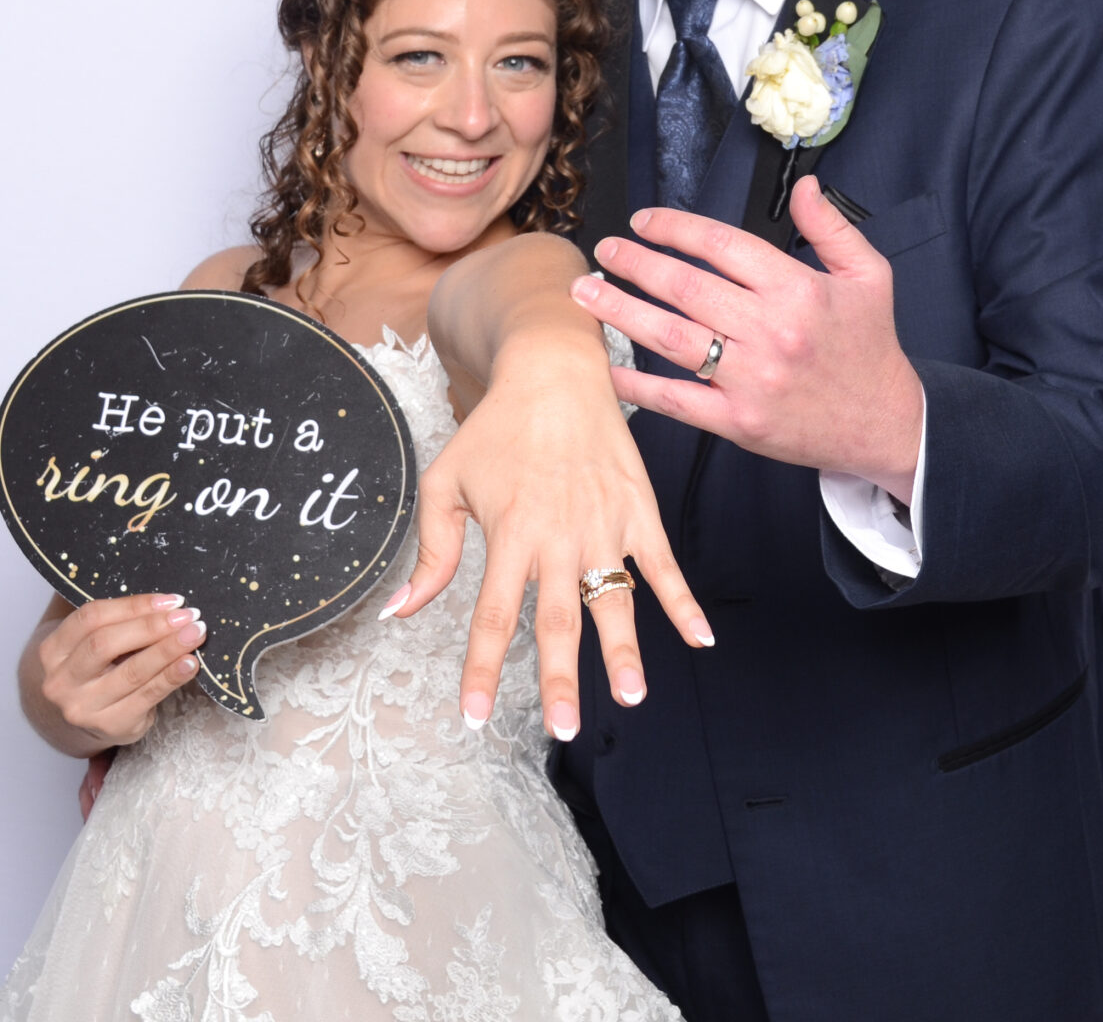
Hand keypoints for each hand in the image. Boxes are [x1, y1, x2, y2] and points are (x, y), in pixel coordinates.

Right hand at [22, 593, 205, 754]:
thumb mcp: (88, 644)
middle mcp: (61, 681)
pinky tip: (189, 664)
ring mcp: (84, 707)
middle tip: (187, 616)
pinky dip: (172, 677)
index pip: (90, 618)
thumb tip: (166, 604)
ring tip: (195, 634)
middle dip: (152, 626)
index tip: (169, 600)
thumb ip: (114, 622)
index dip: (132, 605)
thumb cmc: (94, 670)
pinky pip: (147, 696)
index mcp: (52, 650)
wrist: (81, 719)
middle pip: (106, 644)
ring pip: (131, 672)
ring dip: (168, 649)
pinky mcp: (110, 725)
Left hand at [387, 333, 710, 741]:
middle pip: (559, 620)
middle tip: (563, 730)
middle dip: (561, 678)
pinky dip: (684, 601)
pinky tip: (701, 639)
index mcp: (510, 532)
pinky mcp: (640, 511)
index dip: (483, 670)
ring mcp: (605, 525)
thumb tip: (400, 612)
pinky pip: (665, 565)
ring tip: (632, 696)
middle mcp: (559, 535)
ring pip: (615, 599)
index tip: (475, 717)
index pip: (493, 616)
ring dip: (625, 650)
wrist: (555, 371)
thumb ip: (430, 552)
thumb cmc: (495, 430)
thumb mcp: (445, 482)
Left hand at [577, 176, 922, 498]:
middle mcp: (770, 332)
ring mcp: (751, 379)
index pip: (721, 245)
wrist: (884, 424)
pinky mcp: (738, 421)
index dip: (674, 228)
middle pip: (685, 287)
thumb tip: (804, 186)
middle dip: (634, 264)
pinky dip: (635, 381)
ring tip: (586, 292)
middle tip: (604, 251)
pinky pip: (675, 398)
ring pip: (670, 337)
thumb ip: (831, 227)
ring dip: (620, 311)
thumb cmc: (870, 346)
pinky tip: (605, 363)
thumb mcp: (868, 275)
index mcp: (797, 289)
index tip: (643, 222)